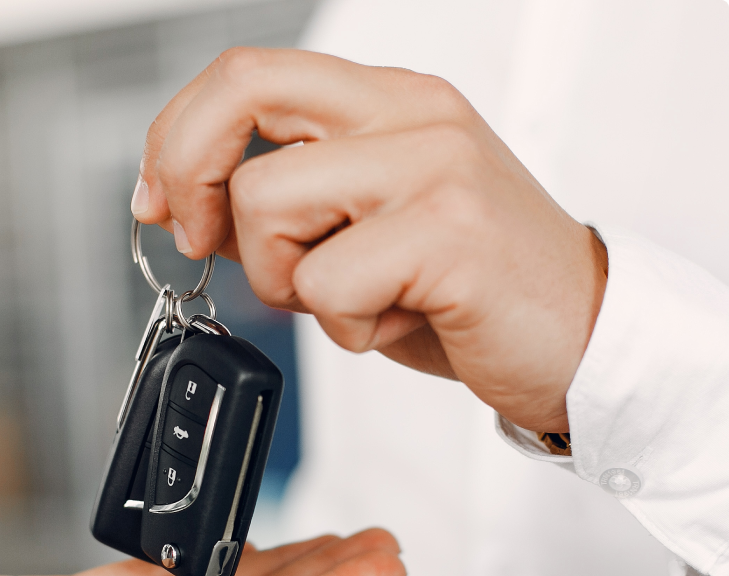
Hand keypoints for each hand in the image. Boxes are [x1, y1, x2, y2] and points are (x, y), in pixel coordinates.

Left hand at [133, 48, 608, 432]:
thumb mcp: (365, 235)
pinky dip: (345, 326)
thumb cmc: (469, 292)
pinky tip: (398, 322)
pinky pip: (326, 283)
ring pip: (266, 203)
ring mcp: (432, 165)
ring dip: (285, 281)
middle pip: (242, 92)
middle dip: (189, 175)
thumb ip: (285, 211)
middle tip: (202, 241)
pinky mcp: (448, 232)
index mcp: (389, 103)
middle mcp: (410, 115)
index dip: (179, 136)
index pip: (249, 75)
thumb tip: (189, 211)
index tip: (161, 202)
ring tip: (354, 301)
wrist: (579, 334)